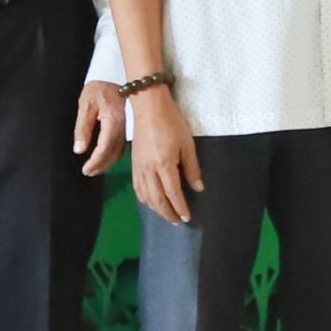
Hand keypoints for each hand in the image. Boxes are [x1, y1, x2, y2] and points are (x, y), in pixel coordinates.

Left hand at [72, 78, 127, 175]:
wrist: (113, 75)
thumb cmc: (98, 88)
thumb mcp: (86, 105)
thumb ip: (82, 128)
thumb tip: (79, 150)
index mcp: (114, 121)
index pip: (105, 148)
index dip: (96, 161)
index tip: (85, 169)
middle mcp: (124, 127)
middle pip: (114, 153)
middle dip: (101, 166)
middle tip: (88, 172)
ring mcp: (128, 128)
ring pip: (119, 152)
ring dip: (107, 163)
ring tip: (94, 169)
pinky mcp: (128, 127)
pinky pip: (122, 146)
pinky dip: (112, 156)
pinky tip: (104, 158)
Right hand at [128, 85, 202, 226]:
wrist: (149, 107)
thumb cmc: (172, 122)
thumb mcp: (188, 144)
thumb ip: (192, 168)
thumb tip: (198, 188)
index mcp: (165, 165)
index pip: (173, 194)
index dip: (180, 208)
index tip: (186, 218)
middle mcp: (149, 170)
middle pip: (157, 199)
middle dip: (168, 213)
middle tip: (177, 222)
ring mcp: (139, 168)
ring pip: (145, 196)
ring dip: (156, 209)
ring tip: (166, 215)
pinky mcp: (133, 164)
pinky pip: (137, 187)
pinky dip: (143, 199)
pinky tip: (149, 202)